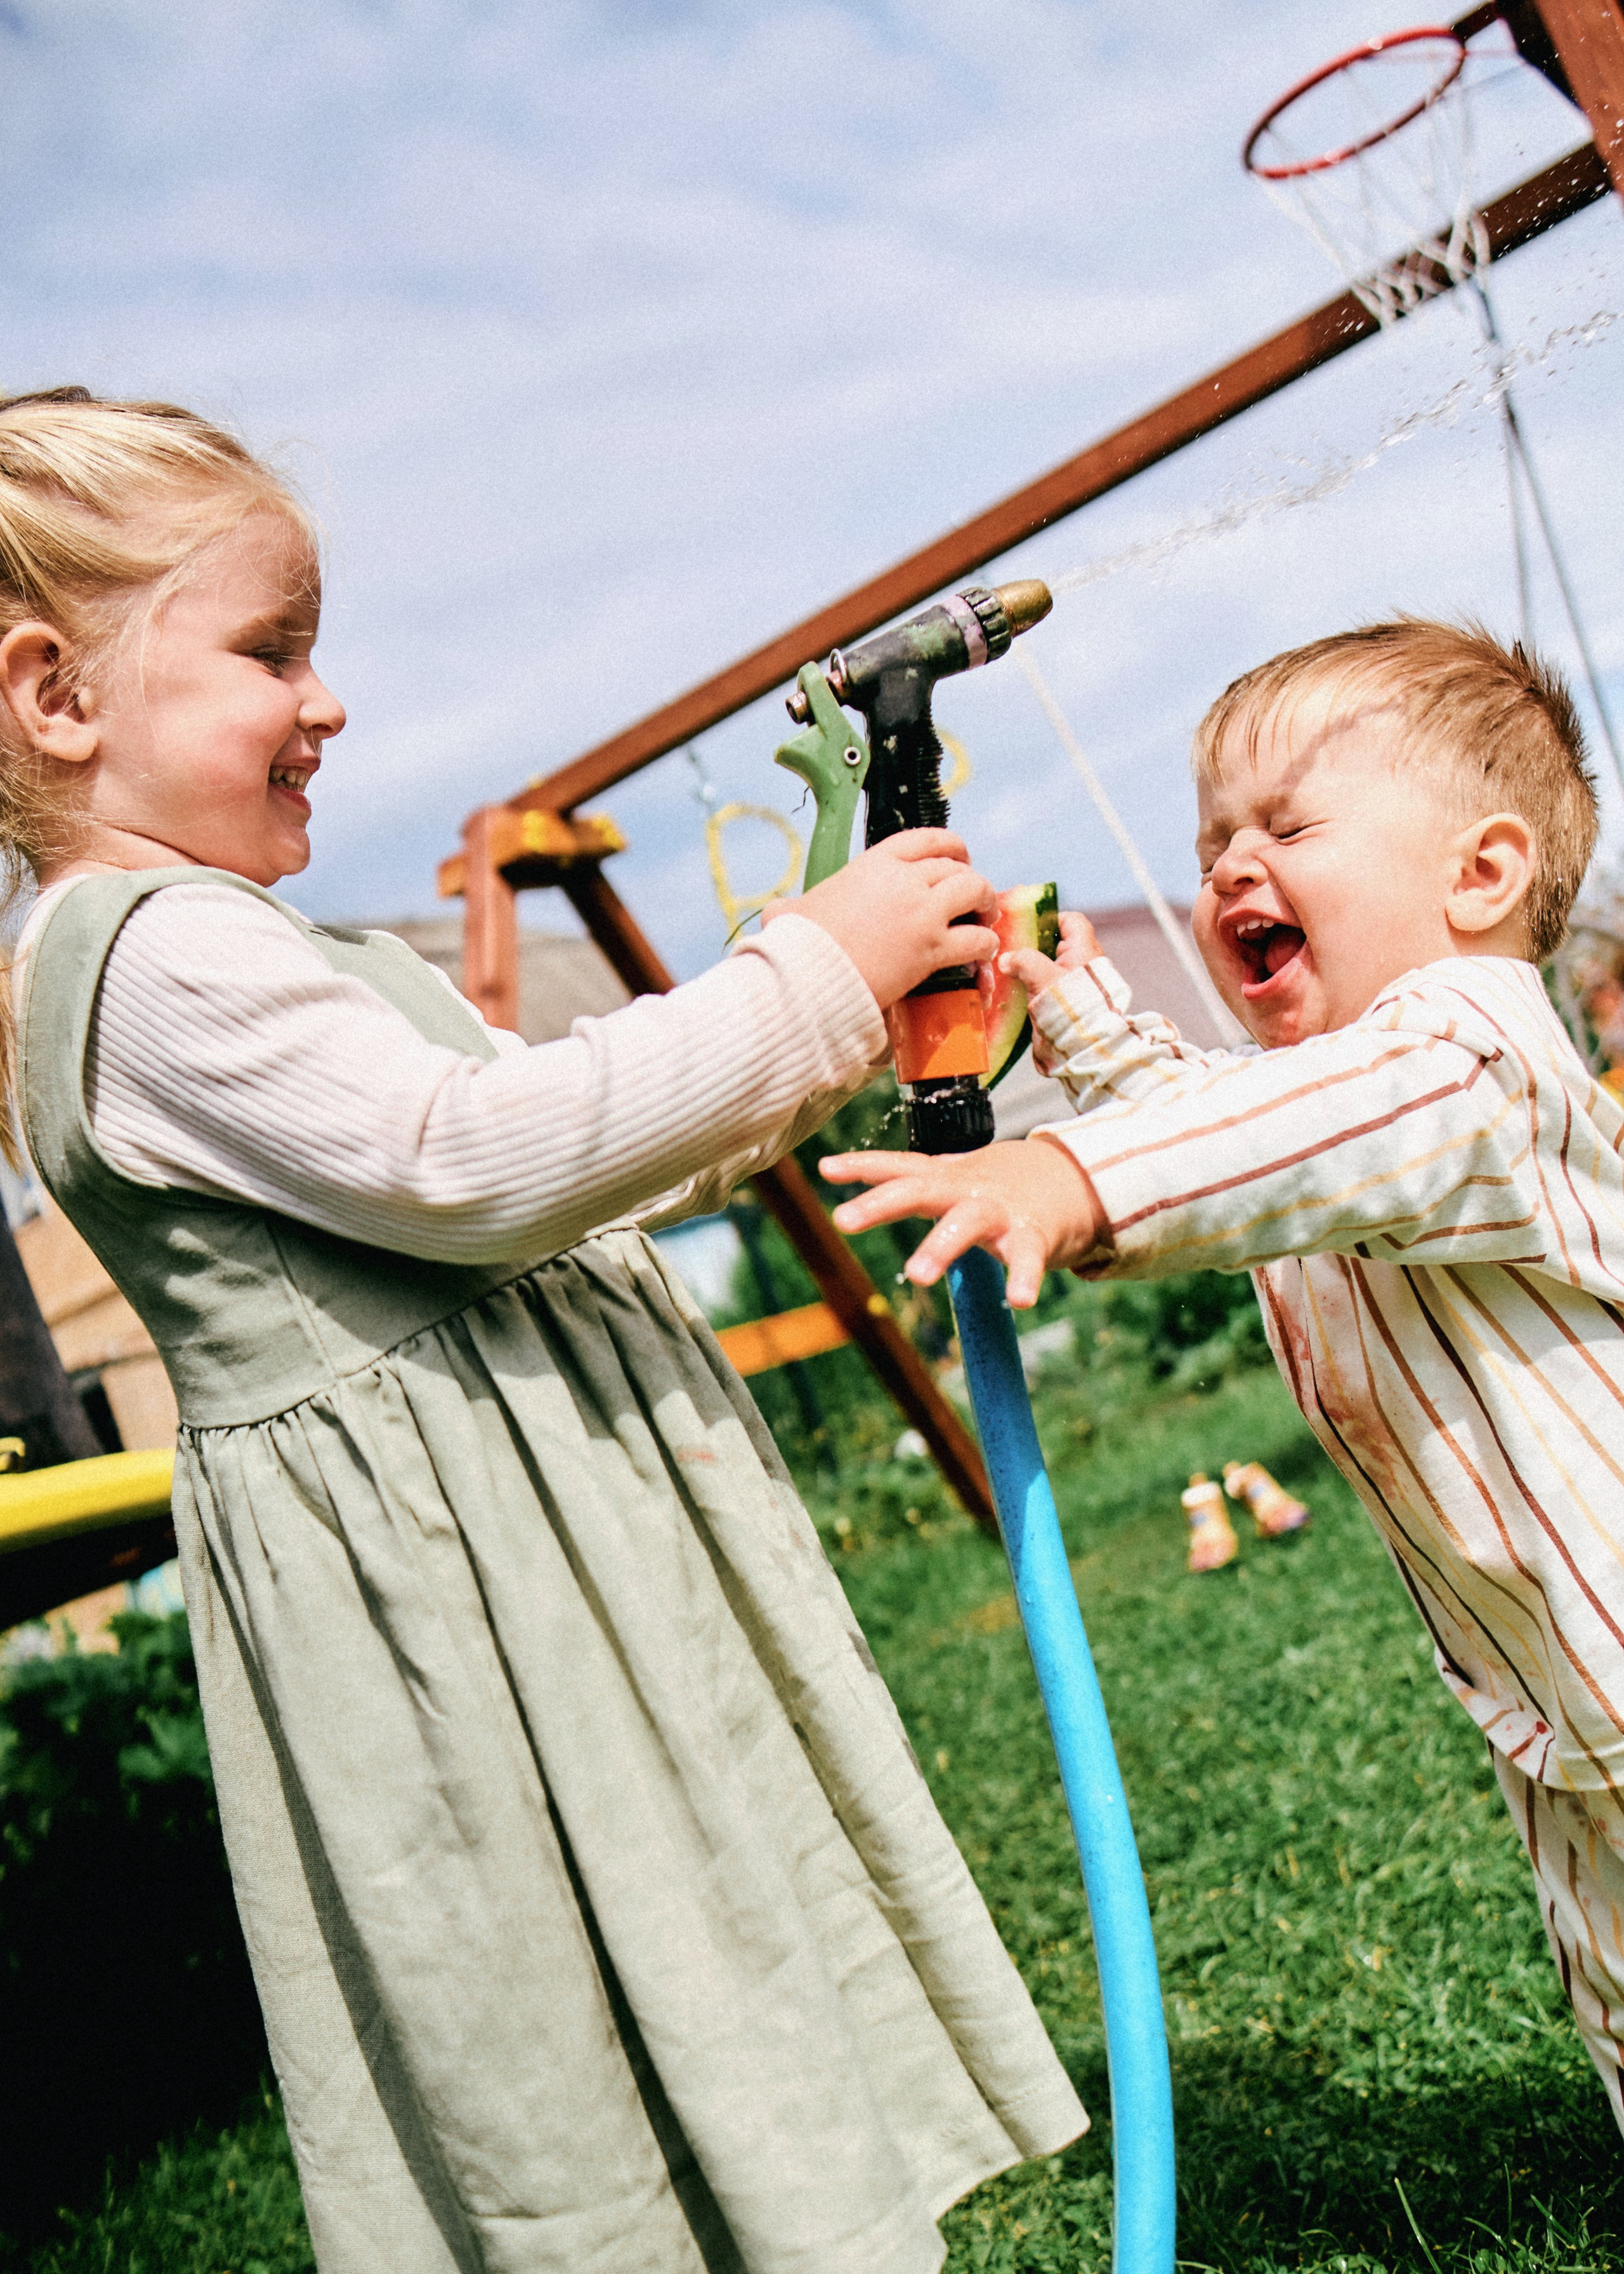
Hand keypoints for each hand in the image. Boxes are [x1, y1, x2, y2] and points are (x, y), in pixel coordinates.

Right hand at [766, 829, 998, 1009]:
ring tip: (986, 916)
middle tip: (974, 895)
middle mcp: (904, 880)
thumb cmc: (798, 945)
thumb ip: (793, 906)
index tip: (958, 856)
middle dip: (970, 877)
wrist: (810, 976)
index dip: (950, 845)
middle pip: (955, 866)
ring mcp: (922, 912)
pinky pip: (976, 938)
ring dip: (986, 902)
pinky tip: (985, 951)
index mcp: (873, 864)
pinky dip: (986, 942)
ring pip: (974, 891)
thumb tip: (776, 914)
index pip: (924, 839)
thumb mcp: (790, 912)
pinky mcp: (932, 948)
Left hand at [821, 1137, 1105, 1307]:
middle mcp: (965, 1189)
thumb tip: (827, 1168)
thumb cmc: (989, 1186)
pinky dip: (1023, 1278)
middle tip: (844, 1220)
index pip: (898, 1167)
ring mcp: (999, 1210)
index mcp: (942, 1178)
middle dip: (881, 1204)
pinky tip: (1019, 1301)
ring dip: (940, 1246)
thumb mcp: (943, 1177)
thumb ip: (893, 1176)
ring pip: (966, 1223)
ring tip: (916, 1275)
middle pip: (919, 1190)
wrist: (1067, 1179)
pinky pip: (1027, 1258)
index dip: (862, 1166)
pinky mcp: (1032, 1235)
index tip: (826, 1169)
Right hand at [998, 909, 1099, 1000]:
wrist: (1084, 1046)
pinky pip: (1051, 987)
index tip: (1028, 927)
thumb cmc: (1071, 1007)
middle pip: (1058, 945)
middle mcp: (1085, 965)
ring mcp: (1078, 985)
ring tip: (1013, 974)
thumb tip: (1007, 959)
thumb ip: (1023, 961)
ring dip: (1034, 970)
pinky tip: (1020, 993)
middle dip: (1035, 948)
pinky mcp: (1070, 1003)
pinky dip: (1037, 988)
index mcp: (1085, 950)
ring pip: (1052, 967)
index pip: (1072, 921)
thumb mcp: (1042, 977)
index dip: (1051, 919)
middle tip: (1014, 952)